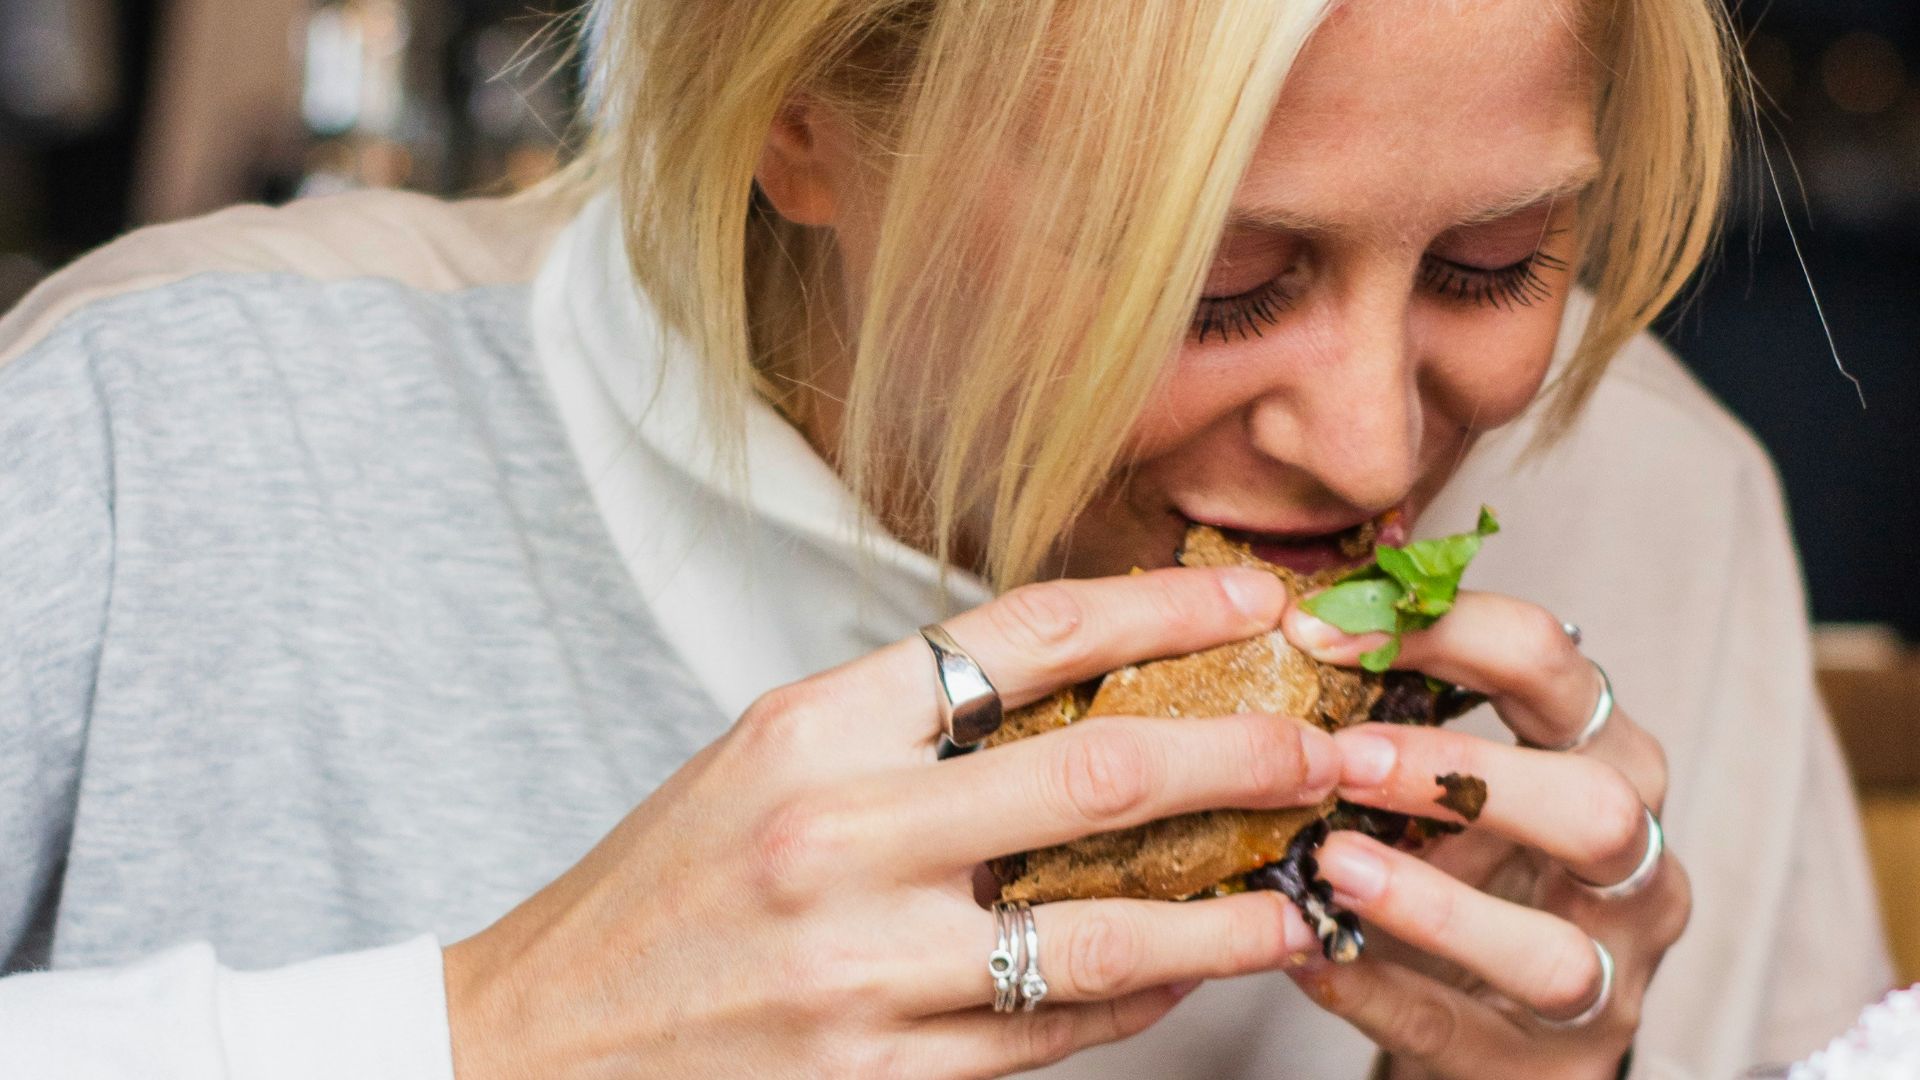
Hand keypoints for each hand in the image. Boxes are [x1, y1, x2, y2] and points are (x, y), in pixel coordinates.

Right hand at [443, 567, 1342, 1079]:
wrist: (537, 1045)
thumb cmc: (658, 892)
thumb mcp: (764, 761)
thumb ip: (906, 725)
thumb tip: (1077, 693)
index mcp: (811, 727)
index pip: (1025, 634)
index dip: (1163, 604)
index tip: (1255, 594)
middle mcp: (841, 836)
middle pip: (1101, 772)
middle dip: (1247, 752)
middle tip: (1330, 746)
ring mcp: (864, 969)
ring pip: (1105, 930)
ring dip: (1229, 909)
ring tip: (1302, 891)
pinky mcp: (881, 1079)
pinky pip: (1053, 1033)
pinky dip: (1139, 999)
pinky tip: (1188, 971)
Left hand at [1280, 591, 1687, 1079]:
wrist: (1497, 1018)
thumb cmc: (1469, 869)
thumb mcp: (1452, 783)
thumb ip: (1399, 714)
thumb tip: (1295, 624)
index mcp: (1608, 759)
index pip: (1556, 667)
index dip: (1447, 632)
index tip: (1324, 629)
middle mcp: (1633, 868)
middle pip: (1599, 808)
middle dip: (1468, 774)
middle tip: (1345, 760)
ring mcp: (1606, 979)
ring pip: (1552, 951)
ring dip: (1431, 904)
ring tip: (1330, 865)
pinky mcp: (1550, 1068)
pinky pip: (1460, 1032)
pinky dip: (1375, 990)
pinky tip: (1307, 955)